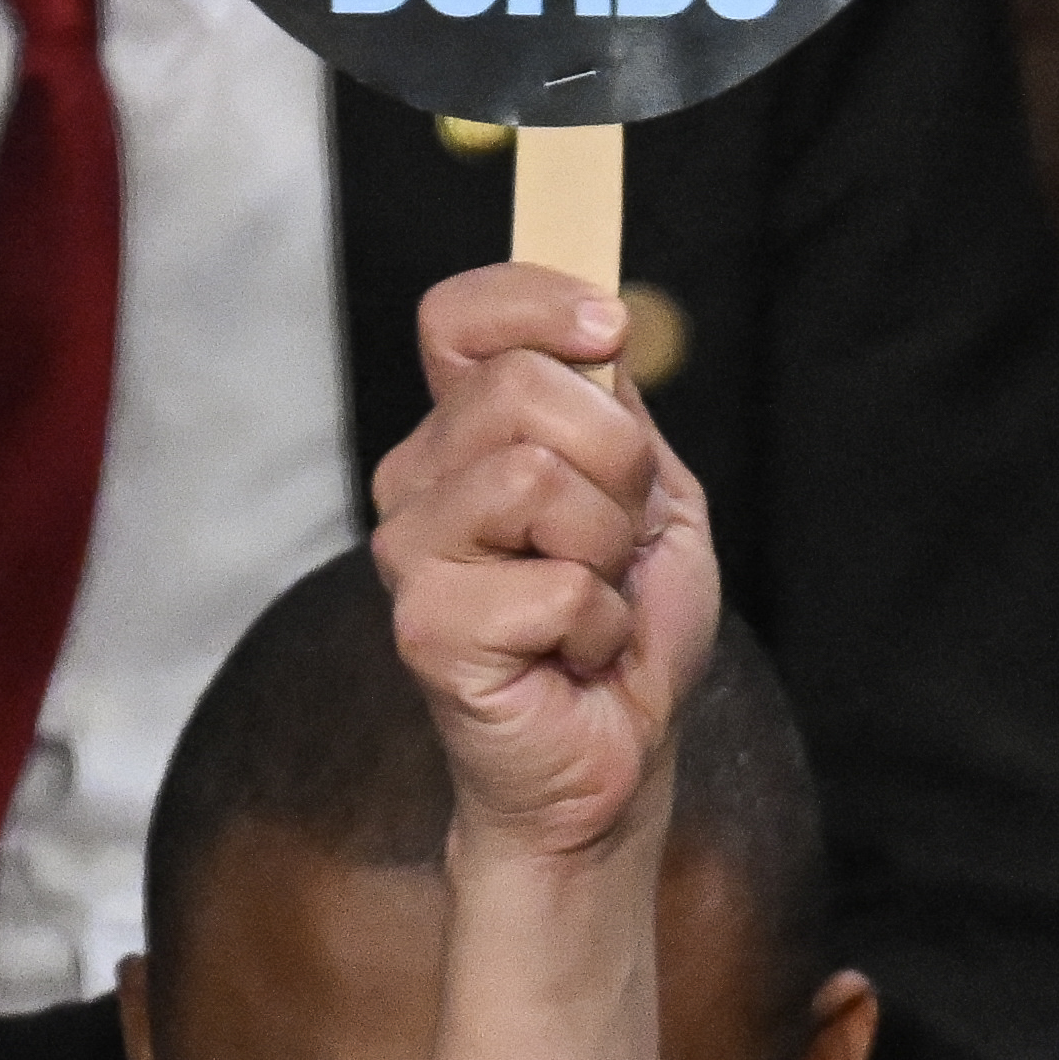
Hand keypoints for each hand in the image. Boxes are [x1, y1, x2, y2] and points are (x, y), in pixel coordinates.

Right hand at [371, 259, 712, 868]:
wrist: (617, 760)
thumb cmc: (624, 632)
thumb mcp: (648, 495)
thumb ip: (616, 410)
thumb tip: (602, 329)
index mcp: (463, 436)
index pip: (458, 318)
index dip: (534, 300)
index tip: (611, 331)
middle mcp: (418, 482)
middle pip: (519, 388)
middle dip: (616, 463)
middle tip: (616, 544)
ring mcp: (410, 553)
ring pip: (534, 478)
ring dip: (606, 550)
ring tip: (592, 605)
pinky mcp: (426, 627)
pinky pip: (556, 585)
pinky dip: (600, 627)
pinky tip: (574, 657)